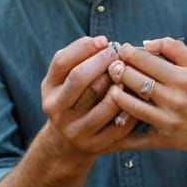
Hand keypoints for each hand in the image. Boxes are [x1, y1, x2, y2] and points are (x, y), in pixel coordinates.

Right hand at [41, 35, 138, 157]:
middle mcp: (57, 110)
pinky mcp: (96, 145)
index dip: (83, 47)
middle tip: (117, 55)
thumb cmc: (75, 98)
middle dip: (102, 61)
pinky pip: (120, 125)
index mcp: (49, 89)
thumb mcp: (66, 80)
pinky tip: (138, 98)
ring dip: (120, 85)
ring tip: (128, 74)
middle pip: (79, 78)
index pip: (62, 62)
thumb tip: (102, 42)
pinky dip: (132, 109)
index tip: (103, 40)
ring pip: (104, 103)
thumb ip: (78, 59)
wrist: (69, 143)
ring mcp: (76, 130)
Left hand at [104, 38, 186, 155]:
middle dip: (118, 69)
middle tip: (112, 66)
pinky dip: (120, 125)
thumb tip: (145, 43)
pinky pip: (134, 135)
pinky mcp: (163, 139)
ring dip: (114, 92)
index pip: (144, 59)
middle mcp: (175, 98)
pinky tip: (113, 115)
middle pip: (133, 78)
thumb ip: (174, 47)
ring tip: (112, 86)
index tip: (123, 51)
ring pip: (129, 103)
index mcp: (184, 77)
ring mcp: (167, 119)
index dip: (127, 52)